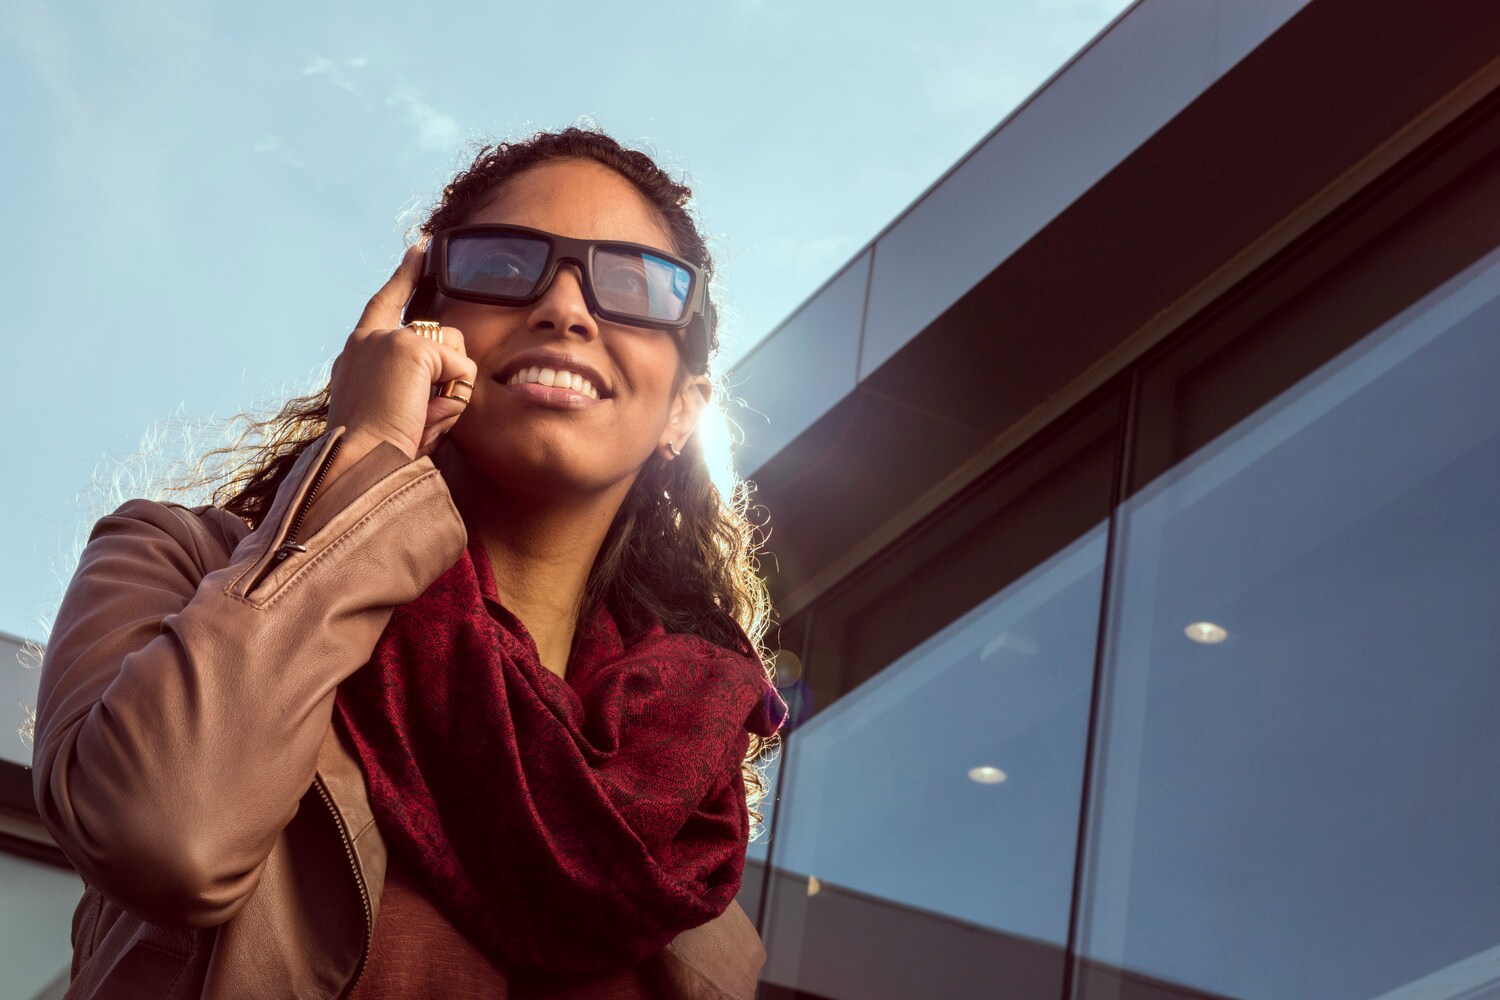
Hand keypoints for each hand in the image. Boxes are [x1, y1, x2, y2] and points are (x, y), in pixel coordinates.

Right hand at [328, 245, 478, 460]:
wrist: (360, 464)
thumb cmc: (380, 454)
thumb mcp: (396, 415)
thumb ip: (418, 388)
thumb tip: (458, 371)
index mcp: (355, 356)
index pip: (384, 304)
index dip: (404, 277)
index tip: (419, 249)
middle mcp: (366, 340)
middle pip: (439, 339)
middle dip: (449, 382)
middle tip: (420, 420)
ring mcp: (387, 339)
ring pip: (455, 355)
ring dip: (450, 394)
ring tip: (418, 421)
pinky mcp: (410, 347)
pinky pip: (462, 371)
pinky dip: (453, 399)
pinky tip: (424, 414)